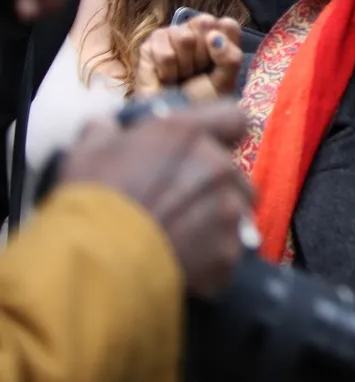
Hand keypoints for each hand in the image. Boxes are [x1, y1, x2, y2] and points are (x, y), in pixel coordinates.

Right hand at [61, 101, 251, 297]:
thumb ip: (104, 133)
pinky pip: (228, 251)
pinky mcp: (228, 250)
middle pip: (231, 172)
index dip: (224, 131)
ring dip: (218, 220)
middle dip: (210, 186)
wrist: (96, 263)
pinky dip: (211, 258)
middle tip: (178, 205)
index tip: (211, 145)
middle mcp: (217, 167)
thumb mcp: (87, 154)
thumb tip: (105, 125)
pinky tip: (183, 264)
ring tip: (184, 237)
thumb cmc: (92, 200)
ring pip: (237, 210)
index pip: (233, 119)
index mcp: (189, 135)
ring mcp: (228, 210)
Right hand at [135, 15, 243, 102]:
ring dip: (185, 65)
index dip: (224, 48)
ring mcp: (171, 34)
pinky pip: (165, 54)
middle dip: (203, 55)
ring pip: (184, 38)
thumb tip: (214, 36)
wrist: (175, 116)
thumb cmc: (202, 98)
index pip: (228, 25)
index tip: (217, 65)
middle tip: (197, 71)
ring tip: (182, 75)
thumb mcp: (226, 81)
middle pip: (205, 24)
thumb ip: (230, 57)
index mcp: (218, 33)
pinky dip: (168, 72)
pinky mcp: (149, 46)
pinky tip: (166, 78)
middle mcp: (194, 28)